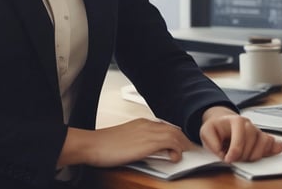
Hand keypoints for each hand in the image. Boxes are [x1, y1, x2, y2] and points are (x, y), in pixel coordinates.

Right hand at [58, 118, 192, 168]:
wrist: (93, 145)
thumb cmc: (104, 146)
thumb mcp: (126, 141)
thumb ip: (139, 143)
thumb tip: (151, 152)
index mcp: (141, 123)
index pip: (166, 127)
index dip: (176, 136)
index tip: (180, 145)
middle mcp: (147, 124)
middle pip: (173, 129)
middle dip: (183, 141)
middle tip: (188, 152)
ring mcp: (148, 132)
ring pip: (175, 134)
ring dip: (182, 146)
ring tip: (183, 156)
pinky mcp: (147, 142)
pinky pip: (170, 142)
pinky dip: (176, 150)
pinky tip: (173, 158)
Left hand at [199, 106, 281, 162]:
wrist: (222, 123)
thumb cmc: (216, 128)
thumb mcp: (206, 132)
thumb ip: (212, 143)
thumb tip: (223, 154)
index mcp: (236, 121)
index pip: (240, 138)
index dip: (235, 152)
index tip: (228, 159)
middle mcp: (249, 125)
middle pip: (252, 143)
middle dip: (242, 155)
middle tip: (233, 159)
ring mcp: (257, 131)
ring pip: (263, 146)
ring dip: (253, 156)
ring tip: (242, 156)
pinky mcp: (263, 138)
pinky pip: (272, 143)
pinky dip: (271, 150)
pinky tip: (266, 152)